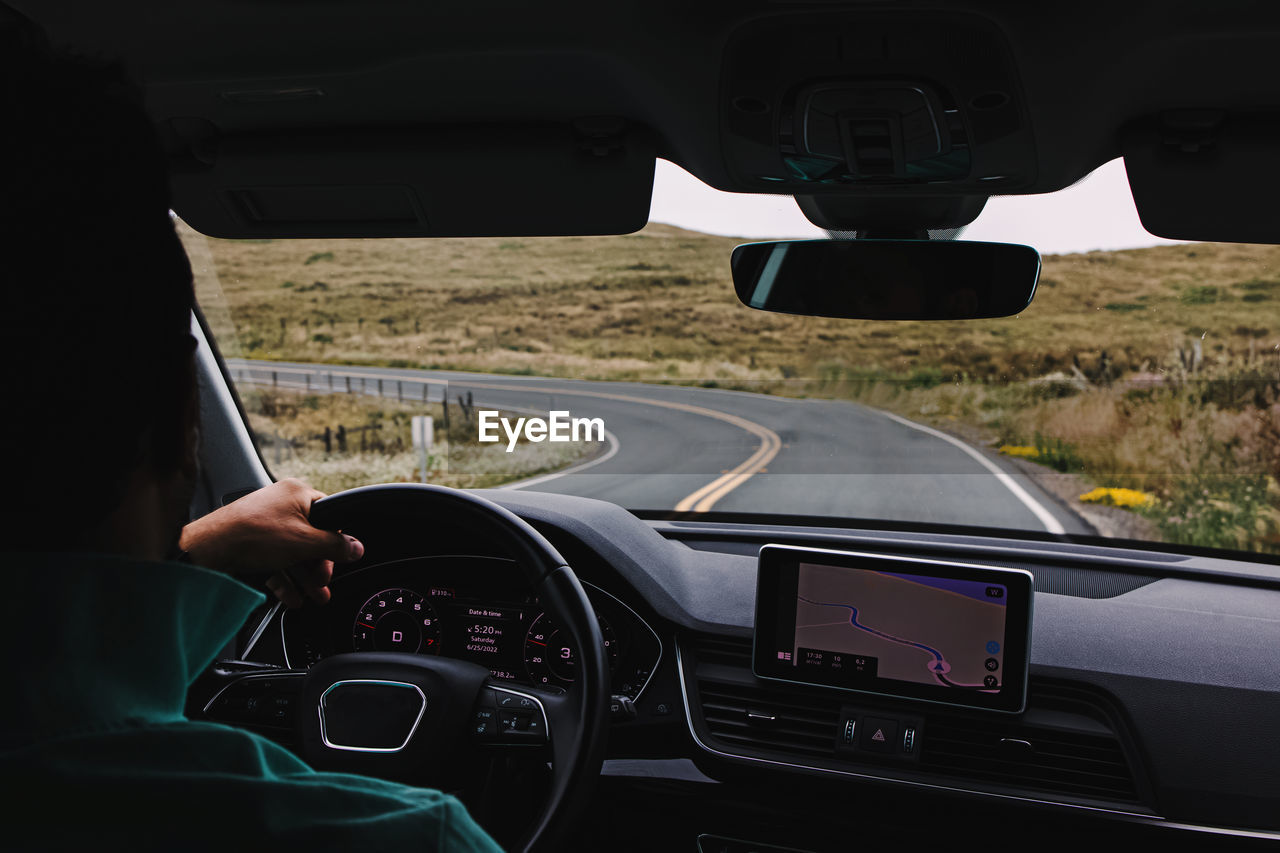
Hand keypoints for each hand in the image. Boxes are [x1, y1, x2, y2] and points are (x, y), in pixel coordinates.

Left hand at [179, 479, 362, 606]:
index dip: (337, 540)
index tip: (341, 561)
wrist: (208, 550)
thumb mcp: (304, 542)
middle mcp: (282, 505)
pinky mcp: (251, 542)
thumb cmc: (253, 535)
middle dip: (319, 566)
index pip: (330, 515)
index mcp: (298, 494)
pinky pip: (276, 560)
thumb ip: (335, 546)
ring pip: (293, 552)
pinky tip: (291, 597)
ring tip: (313, 596)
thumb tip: (356, 548)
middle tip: (323, 583)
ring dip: (304, 577)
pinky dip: (285, 579)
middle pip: (311, 537)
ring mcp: (265, 524)